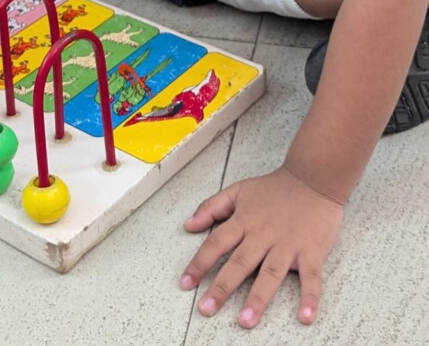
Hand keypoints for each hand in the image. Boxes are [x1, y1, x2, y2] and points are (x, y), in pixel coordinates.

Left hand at [180, 166, 342, 327]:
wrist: (313, 178)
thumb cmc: (275, 188)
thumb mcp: (239, 191)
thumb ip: (212, 206)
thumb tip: (188, 224)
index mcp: (245, 221)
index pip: (217, 243)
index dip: (199, 263)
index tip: (185, 283)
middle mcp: (263, 235)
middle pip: (239, 263)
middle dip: (222, 287)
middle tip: (206, 309)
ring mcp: (288, 244)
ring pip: (270, 273)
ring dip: (258, 297)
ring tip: (246, 320)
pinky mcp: (311, 251)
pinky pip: (311, 277)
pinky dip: (310, 297)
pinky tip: (306, 317)